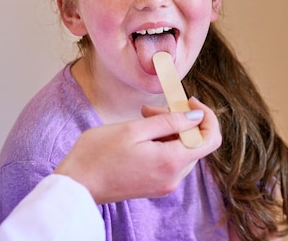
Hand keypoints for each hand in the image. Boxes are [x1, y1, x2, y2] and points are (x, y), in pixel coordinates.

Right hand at [54, 97, 220, 203]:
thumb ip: (169, 122)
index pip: (211, 139)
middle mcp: (173, 177)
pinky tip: (139, 136)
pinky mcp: (154, 186)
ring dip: (168, 131)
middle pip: (194, 143)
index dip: (206, 116)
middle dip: (178, 120)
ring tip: (140, 119)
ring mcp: (164, 184)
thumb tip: (196, 116)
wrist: (77, 184)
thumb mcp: (133, 129)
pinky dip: (161, 144)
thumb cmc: (98, 154)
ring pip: (181, 151)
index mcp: (171, 161)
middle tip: (148, 109)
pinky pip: (169, 161)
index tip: (188, 101)